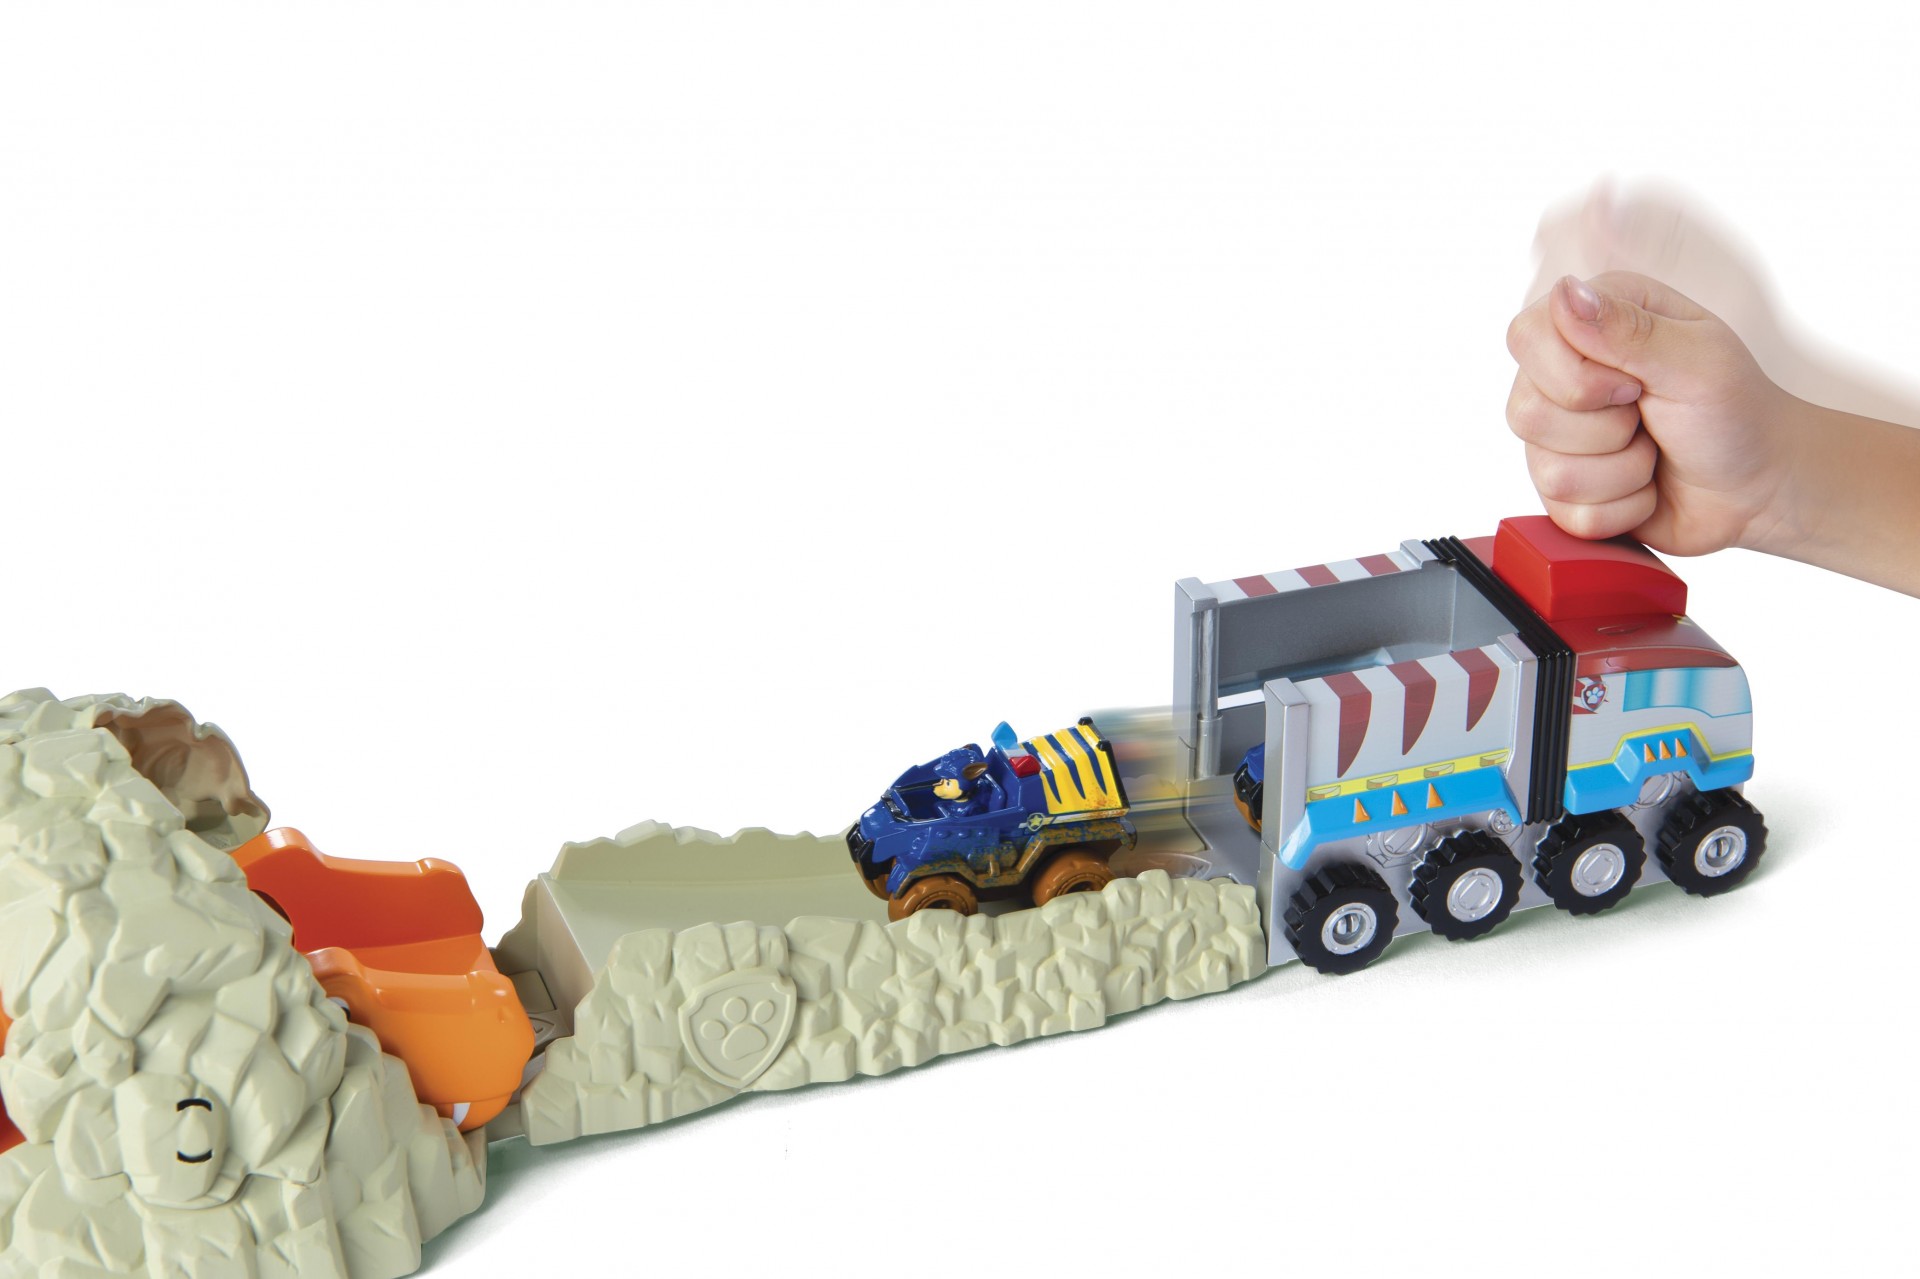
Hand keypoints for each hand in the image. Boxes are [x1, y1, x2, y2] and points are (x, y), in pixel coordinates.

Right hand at [1505, 271, 1794, 556]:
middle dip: (1606, 430)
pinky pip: (1566, 512)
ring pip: (1547, 470)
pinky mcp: (1564, 491)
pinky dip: (1623, 507)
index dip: (1573, 374)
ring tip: (1653, 453)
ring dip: (1622, 472)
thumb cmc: (1737, 412)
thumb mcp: (1697, 359)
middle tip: (1650, 417)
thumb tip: (1567, 291)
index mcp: (1593, 322)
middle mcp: (1564, 376)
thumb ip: (1626, 328)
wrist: (1758, 487)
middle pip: (1525, 412)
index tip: (1634, 384)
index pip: (1526, 337)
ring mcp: (1558, 438)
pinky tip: (1646, 486)